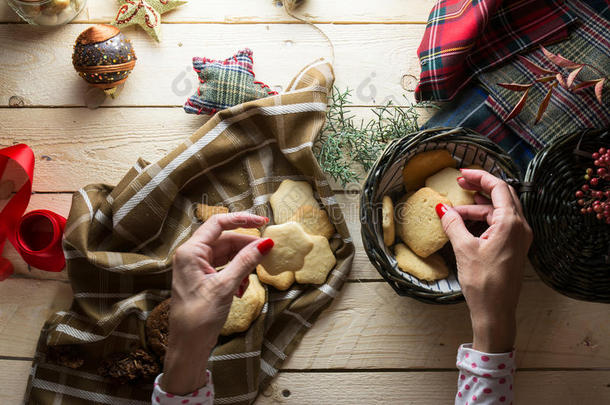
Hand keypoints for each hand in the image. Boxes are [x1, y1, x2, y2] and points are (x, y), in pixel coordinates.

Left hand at [161, 212, 273, 394]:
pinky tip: (242, 289)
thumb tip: (266, 243)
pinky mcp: (203, 278)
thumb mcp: (226, 286)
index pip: (219, 223)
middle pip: (225, 239)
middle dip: (246, 248)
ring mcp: (197, 266)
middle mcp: (192, 255)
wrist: (188, 345)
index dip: (242, 220)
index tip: (263, 222)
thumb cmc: (200, 317)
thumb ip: (245, 262)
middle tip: (266, 254)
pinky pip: (224, 267)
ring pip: (227, 254)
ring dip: (242, 264)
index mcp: (191, 251)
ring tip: (250, 281)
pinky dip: (237, 274)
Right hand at [436, 169, 532, 352]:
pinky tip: (465, 223)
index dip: (479, 177)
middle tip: (459, 184)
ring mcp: (519, 237)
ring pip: (499, 211)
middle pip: (502, 196)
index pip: (498, 187)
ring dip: (477, 206)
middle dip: (479, 187)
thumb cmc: (483, 282)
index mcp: (511, 223)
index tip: (462, 173)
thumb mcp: (464, 249)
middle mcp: (520, 227)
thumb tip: (442, 208)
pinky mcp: (513, 247)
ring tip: (455, 209)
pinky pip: (499, 224)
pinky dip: (482, 219)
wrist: (496, 311)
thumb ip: (453, 224)